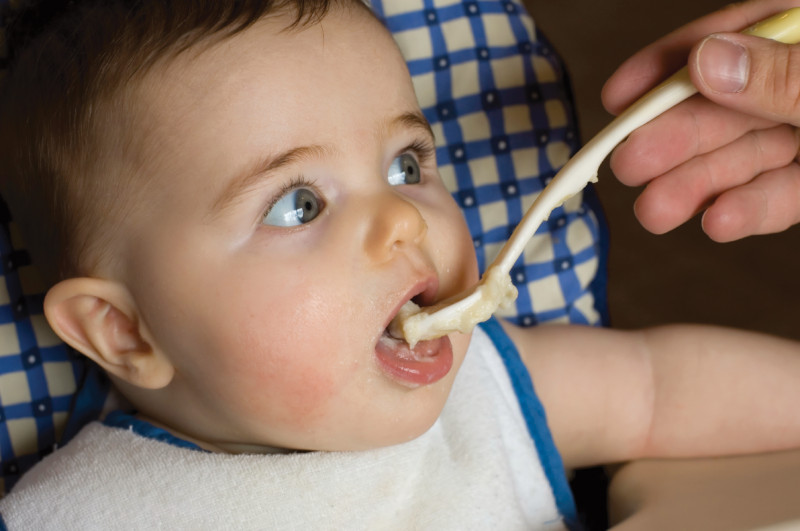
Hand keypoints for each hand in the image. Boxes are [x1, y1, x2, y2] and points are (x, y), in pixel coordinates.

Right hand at [602, 0, 799, 241]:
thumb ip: (782, 75)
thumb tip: (705, 61)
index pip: (733, 34)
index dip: (668, 65)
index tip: (618, 97)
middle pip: (728, 104)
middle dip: (674, 140)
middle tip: (629, 166)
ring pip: (747, 154)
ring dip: (699, 186)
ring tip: (657, 211)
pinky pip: (784, 193)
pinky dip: (751, 210)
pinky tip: (718, 223)